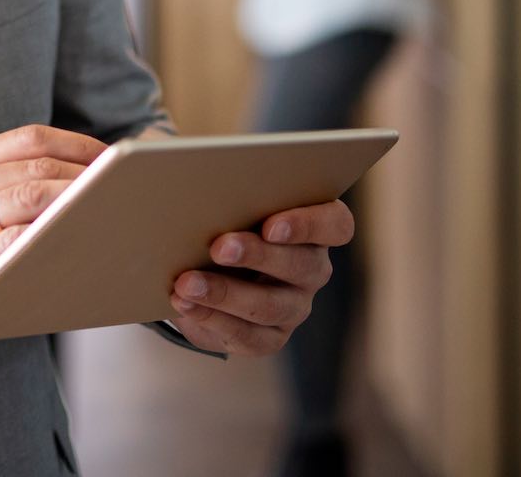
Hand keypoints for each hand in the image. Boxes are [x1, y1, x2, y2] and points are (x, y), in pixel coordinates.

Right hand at [0, 125, 104, 356]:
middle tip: (121, 188)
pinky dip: (42, 242)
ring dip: (72, 204)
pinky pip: (6, 249)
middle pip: (34, 169)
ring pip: (25, 201)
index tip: (111, 157)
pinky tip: (69, 245)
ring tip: (105, 212)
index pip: (26, 140)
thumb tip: (63, 178)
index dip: (76, 145)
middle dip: (84, 177)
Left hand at [167, 200, 353, 355]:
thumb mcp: (233, 204)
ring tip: (188, 282)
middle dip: (257, 256)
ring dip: (225, 293)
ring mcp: (295, 306)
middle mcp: (312, 268)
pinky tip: (184, 304)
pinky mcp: (269, 337)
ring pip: (271, 306)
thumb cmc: (225, 221)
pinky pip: (247, 336)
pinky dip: (211, 318)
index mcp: (315, 227)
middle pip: (302, 265)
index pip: (336, 225)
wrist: (207, 269)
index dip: (308, 225)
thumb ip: (230, 195)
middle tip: (219, 247)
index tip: (271, 225)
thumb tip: (191, 183)